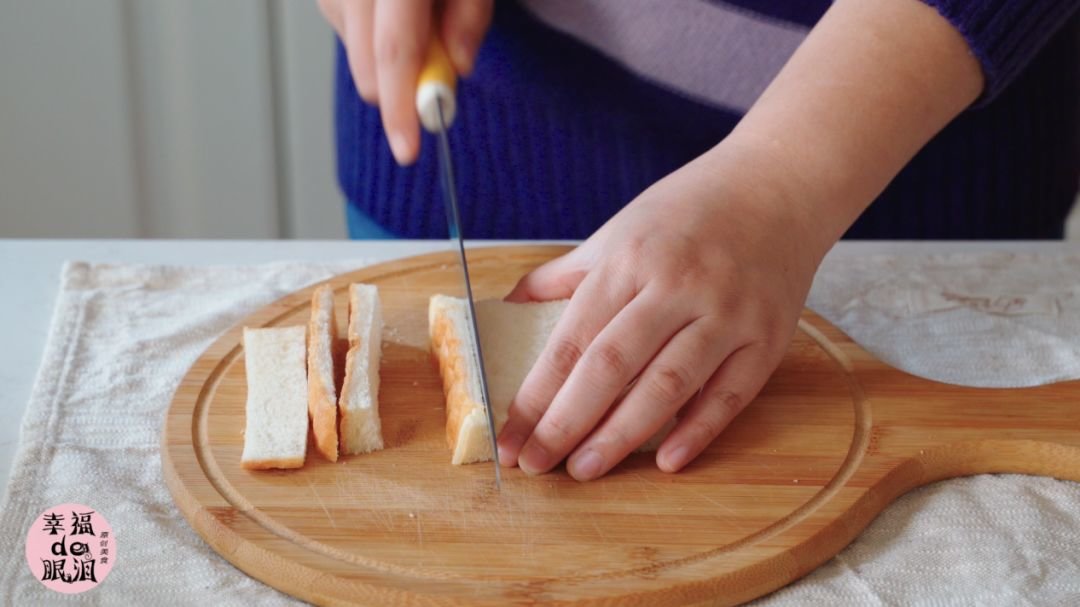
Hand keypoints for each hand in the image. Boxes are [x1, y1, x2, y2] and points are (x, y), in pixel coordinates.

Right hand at [318, 0, 492, 163]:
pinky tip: (395, 8)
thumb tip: (456, 66)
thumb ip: (470, 15)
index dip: (401, 107)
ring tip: (422, 13)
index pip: (394, 52)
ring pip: (356, 51)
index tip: (407, 148)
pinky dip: (374, 34)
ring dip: (391, 55)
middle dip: (402, 87)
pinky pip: (345, 27)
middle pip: (367, 62)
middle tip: (442, 67)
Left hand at [496, 141, 834, 480]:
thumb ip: (566, 274)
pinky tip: (668, 462)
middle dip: (566, 423)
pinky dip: (699, 430)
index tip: (510, 437)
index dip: (537, 395)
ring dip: (622, 435)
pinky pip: (730, 394)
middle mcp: (676, 287)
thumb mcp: (619, 230)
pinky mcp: (766, 338)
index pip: (572, 340)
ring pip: (668, 385)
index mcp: (629, 261)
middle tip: (535, 464)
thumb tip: (509, 306)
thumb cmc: (689, 211)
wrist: (778, 185)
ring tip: (585, 470)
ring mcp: (726, 314)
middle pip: (612, 367)